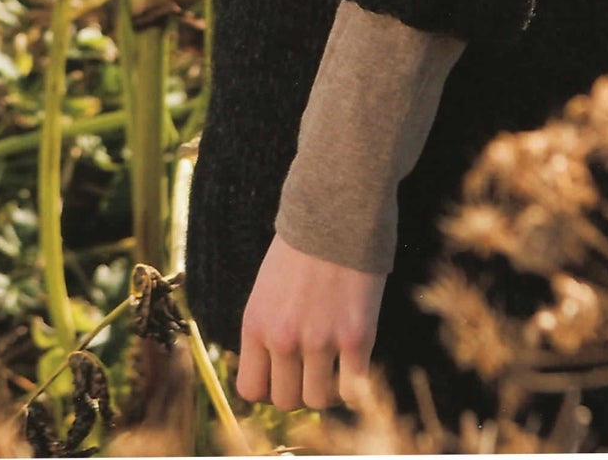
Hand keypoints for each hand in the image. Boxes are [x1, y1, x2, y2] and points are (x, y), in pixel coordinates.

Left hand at [236, 232, 385, 411]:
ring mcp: (320, 339)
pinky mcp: (357, 336)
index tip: (284, 376)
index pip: (251, 390)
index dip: (269, 389)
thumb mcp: (267, 286)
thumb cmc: (304, 244)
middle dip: (299, 389)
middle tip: (313, 369)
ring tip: (335, 366)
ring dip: (326, 389)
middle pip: (286, 400)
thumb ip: (268, 327)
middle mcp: (283, 337)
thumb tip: (275, 371)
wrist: (340, 207)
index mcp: (255, 323)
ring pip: (318, 400)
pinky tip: (355, 362)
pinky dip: (353, 383)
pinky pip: (351, 388)